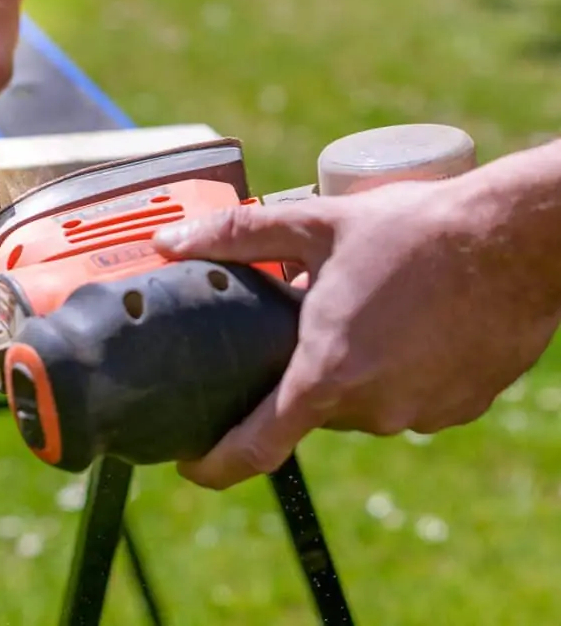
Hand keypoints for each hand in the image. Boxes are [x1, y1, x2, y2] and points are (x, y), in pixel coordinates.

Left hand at [152, 179, 560, 489]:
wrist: (520, 240)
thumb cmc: (414, 230)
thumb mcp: (314, 224)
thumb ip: (234, 236)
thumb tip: (169, 241)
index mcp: (326, 375)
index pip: (255, 448)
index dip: (214, 464)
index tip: (190, 464)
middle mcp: (372, 408)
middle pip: (309, 407)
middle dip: (299, 373)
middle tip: (307, 322)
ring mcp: (419, 415)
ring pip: (359, 404)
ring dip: (350, 369)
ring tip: (367, 311)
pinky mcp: (458, 410)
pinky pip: (407, 401)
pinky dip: (395, 373)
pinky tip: (409, 326)